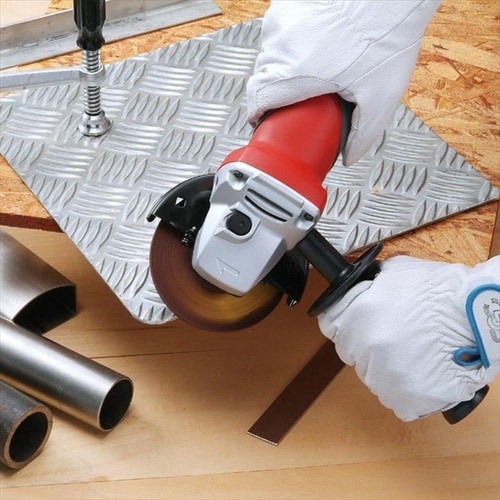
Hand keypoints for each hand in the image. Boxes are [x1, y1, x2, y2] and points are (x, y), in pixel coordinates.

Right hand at [247, 0, 440, 164]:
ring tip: (313, 67)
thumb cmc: (387, 33)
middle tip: (299, 98)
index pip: (256, 100)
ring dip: (284, 65)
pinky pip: (280, 30)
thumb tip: (349, 156)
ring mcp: (282, 18)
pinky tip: (316, 42)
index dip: (258, 115)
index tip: (264, 120)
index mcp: (294, 72)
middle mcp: (281, 43)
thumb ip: (362, 135)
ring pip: (270, 53)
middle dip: (275, 91)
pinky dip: (292, 41)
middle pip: (262, 77)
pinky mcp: (288, 2)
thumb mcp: (379, 98)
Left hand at [318, 255, 498, 420]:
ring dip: (386, 369)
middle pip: (351, 352)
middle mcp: (367, 346)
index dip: (345, 322)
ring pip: (371, 377)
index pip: (331, 325)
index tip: (355, 324)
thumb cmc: (443, 292)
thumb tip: (355, 288)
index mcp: (359, 314)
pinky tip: (422, 372)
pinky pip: (396, 399)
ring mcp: (386, 375)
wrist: (482, 315)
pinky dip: (406, 390)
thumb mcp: (396, 272)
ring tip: (414, 353)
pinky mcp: (407, 399)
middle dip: (366, 344)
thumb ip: (367, 285)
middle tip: (393, 337)